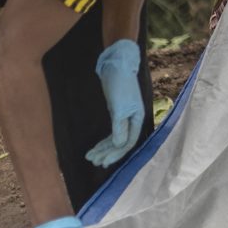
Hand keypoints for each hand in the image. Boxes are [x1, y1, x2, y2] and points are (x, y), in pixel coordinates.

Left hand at [84, 39, 142, 167]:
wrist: (116, 65)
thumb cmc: (120, 84)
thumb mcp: (119, 107)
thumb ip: (120, 127)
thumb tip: (120, 145)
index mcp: (137, 118)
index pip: (128, 142)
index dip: (116, 153)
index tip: (103, 161)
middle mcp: (132, 119)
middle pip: (121, 142)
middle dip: (108, 152)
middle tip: (94, 162)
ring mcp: (124, 116)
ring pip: (115, 137)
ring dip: (104, 148)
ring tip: (91, 157)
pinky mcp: (116, 112)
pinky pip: (112, 131)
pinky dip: (104, 139)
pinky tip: (96, 146)